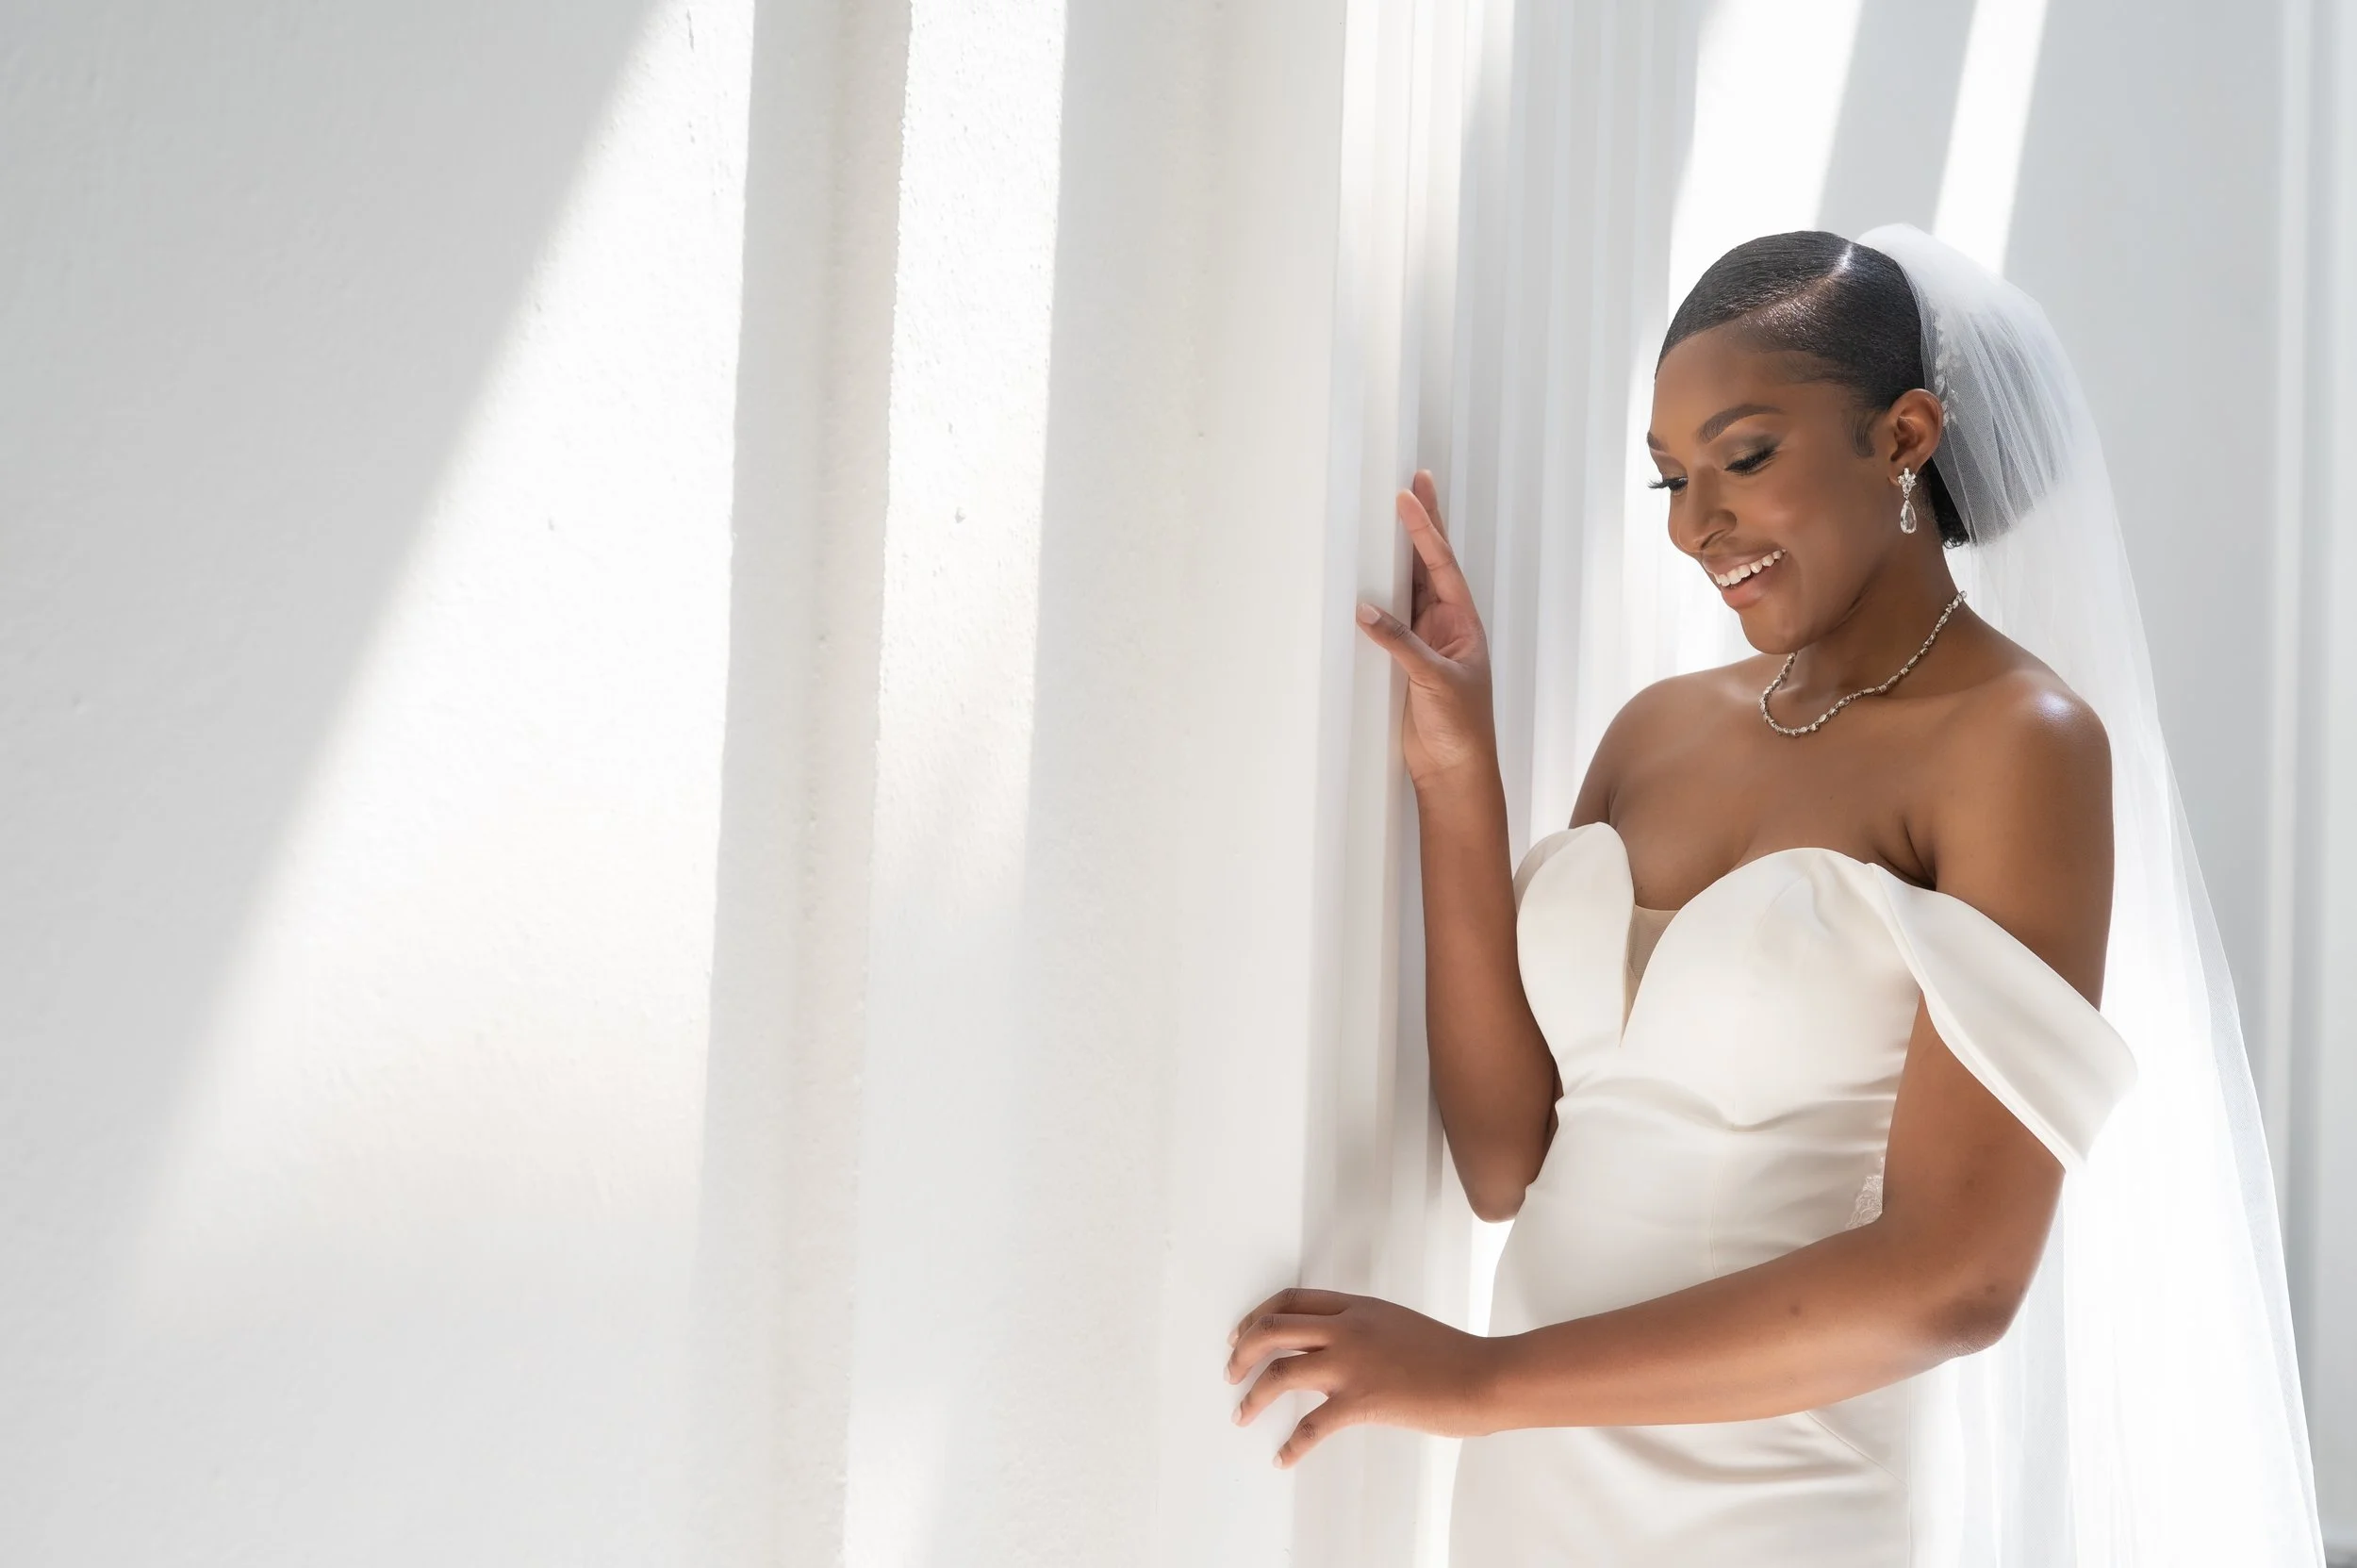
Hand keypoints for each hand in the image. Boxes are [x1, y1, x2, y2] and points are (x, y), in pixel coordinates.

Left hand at [1224, 1286, 1500, 1467]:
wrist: (1481, 1376)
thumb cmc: (1449, 1355)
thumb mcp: (1398, 1325)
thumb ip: (1363, 1331)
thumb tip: (1333, 1351)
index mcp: (1358, 1308)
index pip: (1293, 1300)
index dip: (1259, 1316)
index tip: (1241, 1334)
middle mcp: (1348, 1329)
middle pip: (1273, 1328)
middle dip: (1243, 1350)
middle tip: (1231, 1371)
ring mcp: (1353, 1363)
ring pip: (1281, 1371)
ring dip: (1254, 1396)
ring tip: (1241, 1413)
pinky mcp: (1362, 1400)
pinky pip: (1312, 1425)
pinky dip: (1292, 1444)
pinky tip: (1283, 1457)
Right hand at [1356, 470, 1498, 788]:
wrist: (1455, 770)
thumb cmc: (1461, 727)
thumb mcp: (1435, 680)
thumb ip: (1401, 643)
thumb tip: (1365, 610)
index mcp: (1463, 622)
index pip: (1441, 565)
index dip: (1425, 529)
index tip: (1409, 495)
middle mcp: (1445, 625)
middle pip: (1429, 565)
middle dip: (1421, 526)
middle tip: (1413, 483)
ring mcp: (1424, 642)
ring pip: (1409, 588)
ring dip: (1398, 556)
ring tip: (1388, 518)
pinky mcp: (1405, 663)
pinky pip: (1388, 621)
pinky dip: (1376, 600)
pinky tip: (1363, 582)